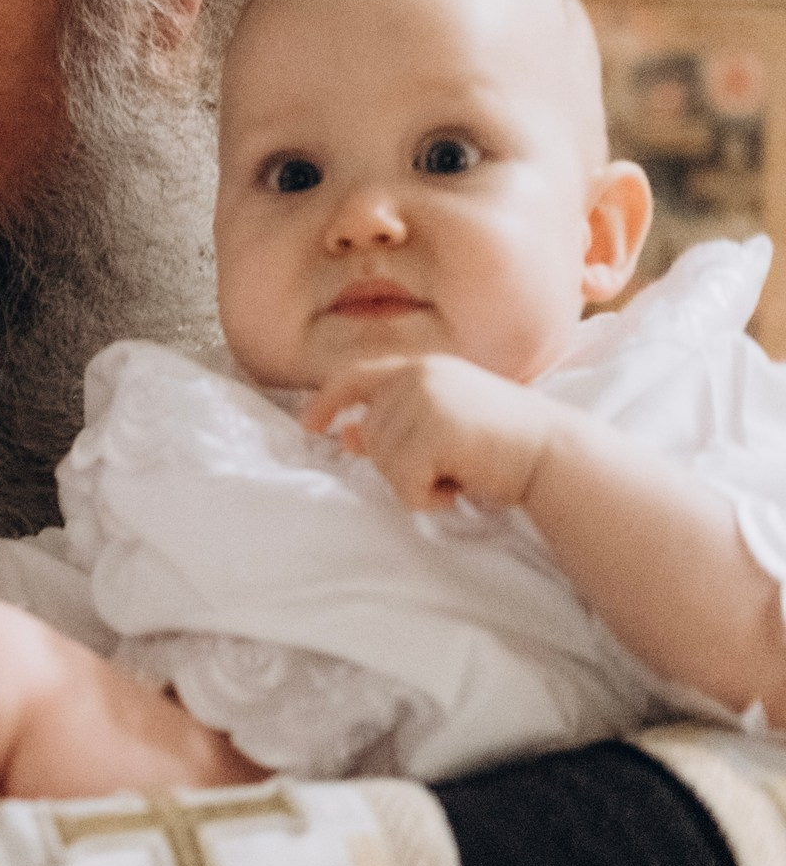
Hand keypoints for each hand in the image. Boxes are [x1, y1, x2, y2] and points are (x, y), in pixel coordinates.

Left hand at [303, 355, 573, 512]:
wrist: (554, 454)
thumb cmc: (502, 443)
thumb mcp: (443, 424)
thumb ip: (396, 423)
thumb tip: (346, 435)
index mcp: (421, 367)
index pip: (354, 376)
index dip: (327, 402)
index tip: (310, 427)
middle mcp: (418, 376)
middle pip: (369, 436)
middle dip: (400, 464)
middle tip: (451, 465)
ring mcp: (424, 400)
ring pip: (383, 463)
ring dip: (418, 483)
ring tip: (461, 471)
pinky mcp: (433, 431)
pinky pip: (402, 484)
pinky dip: (427, 498)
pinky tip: (462, 486)